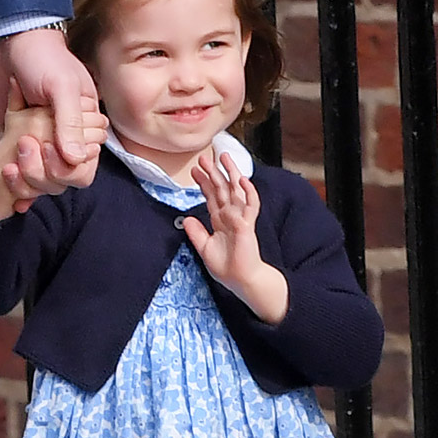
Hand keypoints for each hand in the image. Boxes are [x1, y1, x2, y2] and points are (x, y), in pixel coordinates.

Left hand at [0, 28, 98, 185]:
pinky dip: (15, 172)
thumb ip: (70, 122)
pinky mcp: (20, 137)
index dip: (67, 167)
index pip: (85, 163)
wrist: (11, 42)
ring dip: (27, 172)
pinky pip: (22, 165)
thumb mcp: (61, 86)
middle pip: (62, 174)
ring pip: (41, 174)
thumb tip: (76, 159)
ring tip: (14, 154)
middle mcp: (66, 134)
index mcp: (86, 122)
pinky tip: (7, 170)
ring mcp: (42, 137)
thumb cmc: (43, 57)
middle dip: (43, 170)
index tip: (48, 150)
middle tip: (25, 144)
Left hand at [181, 149, 289, 323]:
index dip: (203, 182)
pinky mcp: (248, 224)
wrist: (241, 280)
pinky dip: (248, 192)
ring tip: (225, 158)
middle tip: (205, 157)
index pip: (211, 196)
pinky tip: (243, 180)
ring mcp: (240, 218)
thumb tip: (186, 218)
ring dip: (231, 174)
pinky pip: (250, 205)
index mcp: (220, 220)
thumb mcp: (204, 248)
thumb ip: (196, 232)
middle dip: (213, 172)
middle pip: (222, 189)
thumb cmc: (227, 266)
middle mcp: (230, 216)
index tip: (194, 170)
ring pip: (237, 191)